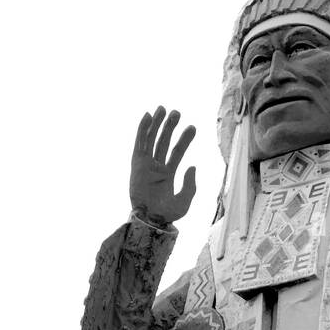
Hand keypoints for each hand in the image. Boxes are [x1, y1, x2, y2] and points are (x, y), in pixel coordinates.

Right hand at [130, 106, 196, 225]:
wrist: (151, 220)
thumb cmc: (167, 215)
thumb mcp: (185, 200)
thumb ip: (190, 184)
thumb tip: (192, 166)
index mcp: (168, 175)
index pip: (177, 152)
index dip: (185, 139)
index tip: (193, 127)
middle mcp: (156, 167)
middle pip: (164, 142)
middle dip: (170, 127)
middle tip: (177, 112)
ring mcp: (146, 165)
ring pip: (152, 139)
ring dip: (158, 124)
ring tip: (164, 109)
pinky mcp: (136, 164)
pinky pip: (140, 143)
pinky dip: (143, 129)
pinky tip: (148, 116)